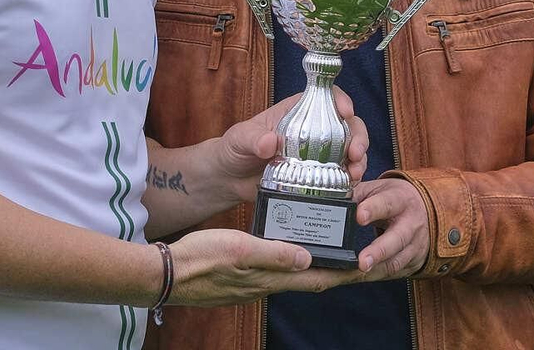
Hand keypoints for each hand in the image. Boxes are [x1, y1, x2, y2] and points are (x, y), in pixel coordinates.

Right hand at [166, 229, 363, 306]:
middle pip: (310, 280)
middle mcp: (265, 286)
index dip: (343, 274)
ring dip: (314, 270)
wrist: (165, 275)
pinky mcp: (241, 281)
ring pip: (292, 277)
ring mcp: (253, 286)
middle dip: (335, 273)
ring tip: (330, 256)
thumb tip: (308, 257)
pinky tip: (289, 255)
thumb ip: (273, 253)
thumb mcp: (239, 248)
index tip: (367, 268)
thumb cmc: (200, 258)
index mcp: (269, 278)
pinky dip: (291, 267)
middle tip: (357, 262)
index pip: (317, 279)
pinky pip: (274, 275)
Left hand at [215, 89, 369, 203]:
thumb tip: (270, 142)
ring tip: (355, 174)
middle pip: (347, 125)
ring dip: (359, 161)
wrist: (230, 180)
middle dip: (359, 137)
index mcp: (297, 111)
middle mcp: (313, 130)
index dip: (341, 101)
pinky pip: (341, 176)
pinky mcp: (318, 177)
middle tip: (356, 153)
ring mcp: (318, 154)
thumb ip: (253, 138)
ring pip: (350, 151)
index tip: (346, 112)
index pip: (327, 97)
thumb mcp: (240, 138)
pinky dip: (349, 180)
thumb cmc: (234, 149)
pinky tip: (349, 187)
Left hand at [353, 178, 432, 278]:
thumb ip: (355, 192)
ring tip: (354, 273)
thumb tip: (332, 195)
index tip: (359, 216)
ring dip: (374, 270)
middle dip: (379, 251)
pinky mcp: (410, 263)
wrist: (425, 211)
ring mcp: (413, 246)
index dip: (373, 210)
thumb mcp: (377, 190)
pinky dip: (371, 276)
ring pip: (395, 261)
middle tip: (362, 262)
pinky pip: (390, 272)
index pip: (387, 204)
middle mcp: (410, 224)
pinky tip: (352, 277)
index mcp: (401, 200)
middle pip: (397, 239)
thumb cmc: (393, 199)